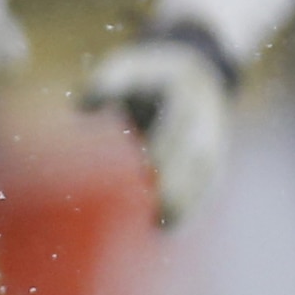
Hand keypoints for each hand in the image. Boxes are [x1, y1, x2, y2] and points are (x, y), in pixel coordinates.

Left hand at [78, 24, 238, 228]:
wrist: (195, 65)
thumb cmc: (150, 71)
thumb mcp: (128, 64)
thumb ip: (106, 83)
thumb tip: (81, 108)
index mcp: (185, 96)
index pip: (178, 126)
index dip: (167, 149)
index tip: (151, 172)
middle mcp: (204, 121)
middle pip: (195, 157)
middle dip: (179, 185)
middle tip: (159, 213)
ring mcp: (213, 139)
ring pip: (205, 175)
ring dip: (189, 203)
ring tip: (164, 229)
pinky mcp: (212, 155)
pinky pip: (207, 183)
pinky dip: (193, 206)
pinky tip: (173, 229)